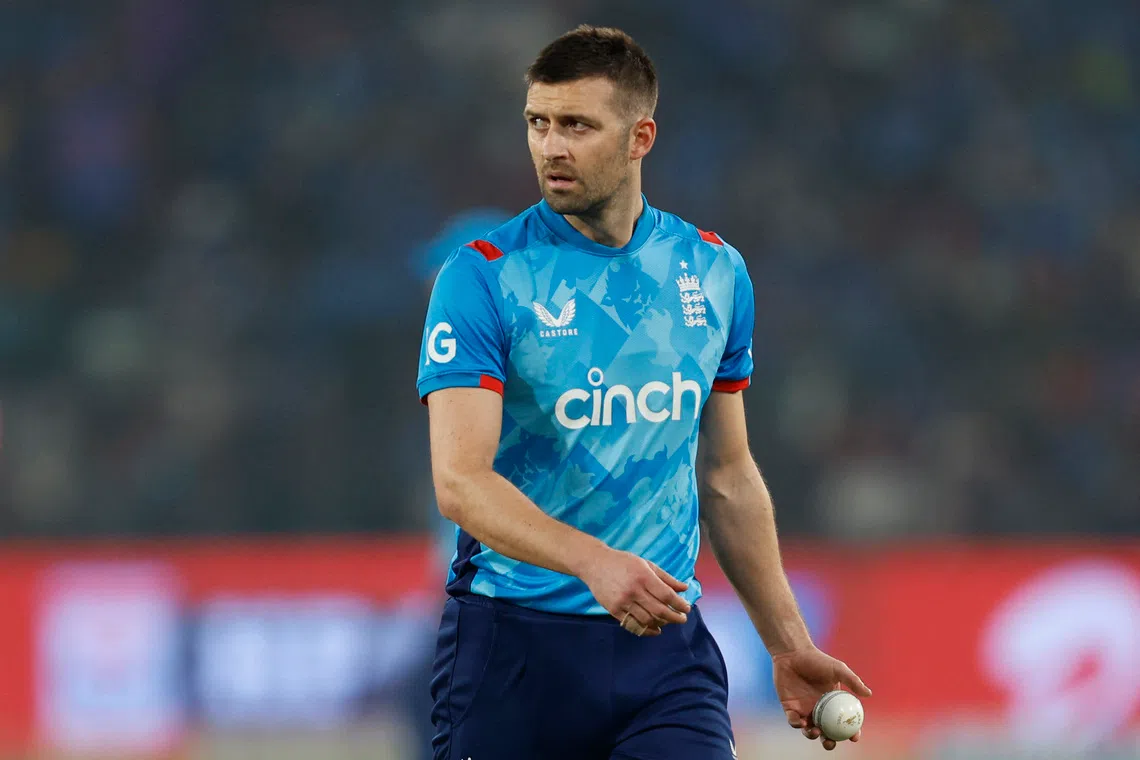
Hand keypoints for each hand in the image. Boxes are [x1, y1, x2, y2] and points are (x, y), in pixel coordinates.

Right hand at [576, 547, 690, 635]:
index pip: (667, 595)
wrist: (595, 564)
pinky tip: (654, 629)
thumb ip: (666, 577)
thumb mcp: (646, 564)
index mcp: (643, 576)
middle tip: (682, 619)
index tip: (687, 609)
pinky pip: (632, 624)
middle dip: (674, 617)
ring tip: (667, 622)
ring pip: (647, 620)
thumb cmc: (623, 562)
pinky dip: (646, 630)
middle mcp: (633, 590)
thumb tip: (684, 588)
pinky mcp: (613, 610)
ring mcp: (622, 602)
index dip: (679, 604)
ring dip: (661, 624)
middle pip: (659, 610)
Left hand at [773, 646, 870, 750]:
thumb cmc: (817, 659)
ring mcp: (804, 709)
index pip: (844, 722)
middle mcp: (819, 709)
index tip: (854, 737)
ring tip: (816, 731)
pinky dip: (797, 725)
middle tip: (830, 742)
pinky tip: (802, 723)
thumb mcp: (838, 669)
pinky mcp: (790, 708)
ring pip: (810, 730)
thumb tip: (869, 694)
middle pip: (826, 732)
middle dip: (829, 742)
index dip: (850, 732)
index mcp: (833, 703)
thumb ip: (853, 681)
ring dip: (813, 736)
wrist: (793, 653)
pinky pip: (794, 721)